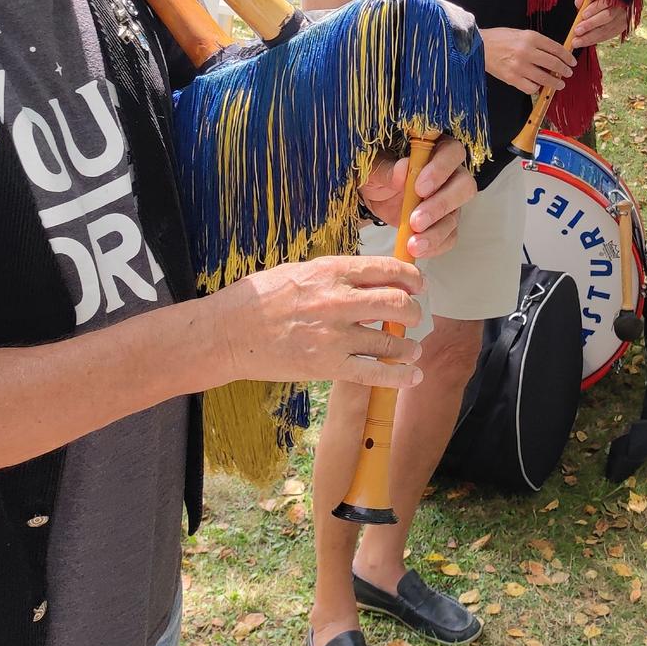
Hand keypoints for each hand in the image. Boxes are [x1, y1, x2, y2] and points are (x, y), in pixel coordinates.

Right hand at [212, 255, 425, 389]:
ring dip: (409, 345)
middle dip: (414, 310)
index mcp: (331, 271)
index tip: (418, 284)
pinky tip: (412, 376)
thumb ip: (334, 275)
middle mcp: (338, 301)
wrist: (227, 333)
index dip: (412, 277)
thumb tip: (367, 278)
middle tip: (415, 315)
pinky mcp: (327, 366)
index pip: (387, 269)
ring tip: (413, 348)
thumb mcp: (299, 271)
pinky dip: (399, 376)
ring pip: (390, 340)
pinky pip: (374, 373)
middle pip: (398, 302)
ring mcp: (334, 335)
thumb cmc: (259, 299)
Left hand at [359, 135, 477, 258]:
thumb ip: (387, 169)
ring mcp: (450, 199)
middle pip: (464, 186)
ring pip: (456, 214)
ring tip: (413, 244)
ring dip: (436, 231)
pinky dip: (435, 245)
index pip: (452, 153)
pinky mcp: (445, 221)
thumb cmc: (378, 172)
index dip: (440, 169)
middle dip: (441, 205)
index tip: (419, 188)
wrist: (374, 195)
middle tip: (416, 220)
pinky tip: (419, 250)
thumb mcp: (374, 168)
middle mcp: (450, 173)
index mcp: (436, 149)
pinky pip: (450, 235)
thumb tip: (403, 169)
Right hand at [483, 26, 575, 94]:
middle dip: (564, 70)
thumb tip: (554, 54)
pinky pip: (531, 87)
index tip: (571, 61)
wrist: (478, 47)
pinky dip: (537, 87)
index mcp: (530, 37)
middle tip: (568, 73)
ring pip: (545, 78)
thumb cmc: (499, 39)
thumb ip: (537, 43)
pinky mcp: (512, 78)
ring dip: (555, 82)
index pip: (556, 48)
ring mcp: (519, 66)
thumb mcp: (520, 34)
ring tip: (559, 83)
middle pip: (554, 63)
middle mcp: (526, 51)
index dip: (567, 56)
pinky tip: (538, 85)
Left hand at [572, 0, 634, 48]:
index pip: (605, 2)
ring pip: (607, 29)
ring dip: (590, 36)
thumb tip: (579, 3)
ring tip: (577, 41)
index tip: (583, 15)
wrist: (619, 2)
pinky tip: (585, 42)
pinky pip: (608, 36)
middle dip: (591, 24)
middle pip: (607, 16)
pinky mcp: (621, 28)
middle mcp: (621, 7)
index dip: (595, 8)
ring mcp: (623, 19)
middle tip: (577, 31)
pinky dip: (595, 40)